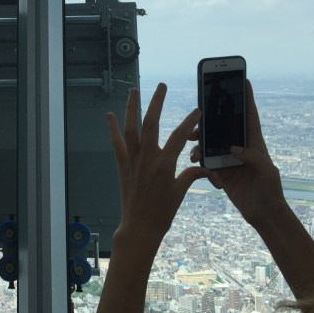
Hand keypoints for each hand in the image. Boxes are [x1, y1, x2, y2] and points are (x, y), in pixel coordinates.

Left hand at [109, 83, 206, 243]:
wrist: (139, 227)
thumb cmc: (162, 212)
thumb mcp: (180, 193)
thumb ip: (191, 175)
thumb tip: (205, 167)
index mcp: (164, 165)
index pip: (179, 137)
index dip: (189, 122)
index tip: (196, 110)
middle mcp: (146, 159)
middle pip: (150, 123)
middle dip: (156, 102)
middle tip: (161, 86)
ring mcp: (132, 161)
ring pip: (130, 128)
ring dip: (131, 108)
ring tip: (134, 90)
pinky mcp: (122, 165)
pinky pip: (116, 143)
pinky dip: (112, 128)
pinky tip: (109, 115)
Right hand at [196, 80, 286, 228]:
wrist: (262, 213)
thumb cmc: (270, 189)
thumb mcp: (266, 171)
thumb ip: (252, 156)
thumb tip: (232, 147)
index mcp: (254, 142)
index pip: (250, 115)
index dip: (247, 97)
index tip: (243, 80)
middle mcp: (240, 146)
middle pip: (224, 125)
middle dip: (211, 117)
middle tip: (199, 113)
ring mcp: (228, 157)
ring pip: (210, 140)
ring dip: (199, 138)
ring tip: (191, 140)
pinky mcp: (219, 170)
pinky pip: (204, 158)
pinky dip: (197, 157)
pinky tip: (193, 159)